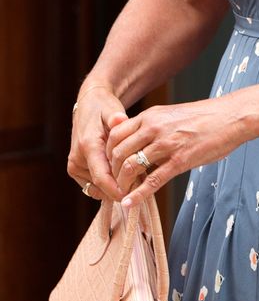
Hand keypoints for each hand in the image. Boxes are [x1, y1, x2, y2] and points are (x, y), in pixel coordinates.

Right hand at [67, 85, 129, 200]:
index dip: (116, 189)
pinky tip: (124, 178)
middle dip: (120, 189)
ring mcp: (75, 166)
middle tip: (142, 187)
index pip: (101, 177)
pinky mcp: (76, 170)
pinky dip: (108, 185)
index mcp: (87, 146)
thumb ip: (116, 118)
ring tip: (136, 180)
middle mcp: (78, 159)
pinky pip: (93, 185)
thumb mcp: (112, 109)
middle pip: (100, 185)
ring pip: (97, 188)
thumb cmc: (104, 108)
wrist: (88, 106)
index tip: (132, 194)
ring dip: (114, 188)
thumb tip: (120, 119)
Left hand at [105, 99, 242, 206]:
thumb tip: (133, 142)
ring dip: (123, 184)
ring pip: (131, 166)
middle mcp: (154, 127)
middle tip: (115, 184)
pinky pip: (152, 180)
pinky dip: (137, 195)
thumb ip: (151, 126)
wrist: (233, 116)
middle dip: (112, 173)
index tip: (110, 167)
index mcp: (151, 115)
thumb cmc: (206, 117)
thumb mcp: (172, 114)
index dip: (107, 154)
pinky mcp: (181, 159)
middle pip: (118, 153)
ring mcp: (167, 143)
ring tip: (122, 194)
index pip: (114, 135)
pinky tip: (130, 203)